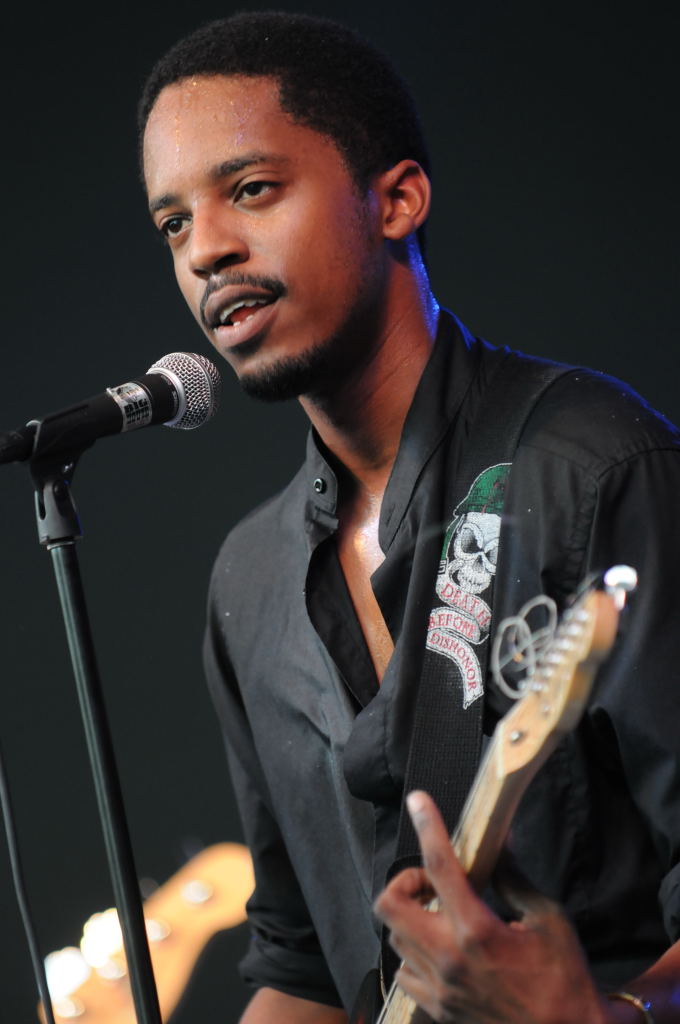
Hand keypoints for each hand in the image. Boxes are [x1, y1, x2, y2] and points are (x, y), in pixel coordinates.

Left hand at [374, 791, 608, 1023]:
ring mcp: (439, 988)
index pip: (440, 866)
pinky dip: (415, 954)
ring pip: (395, 937)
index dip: (427, 826)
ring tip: (442, 916)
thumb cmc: (564, 978)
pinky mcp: (437, 1010)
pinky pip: (406, 971)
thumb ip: (514, 877)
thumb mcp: (547, 919)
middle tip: (433, 884)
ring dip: (411, 918)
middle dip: (405, 883)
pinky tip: (442, 951)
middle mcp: (448, 958)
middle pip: (389, 905)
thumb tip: (502, 838)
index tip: (418, 800)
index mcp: (477, 930)